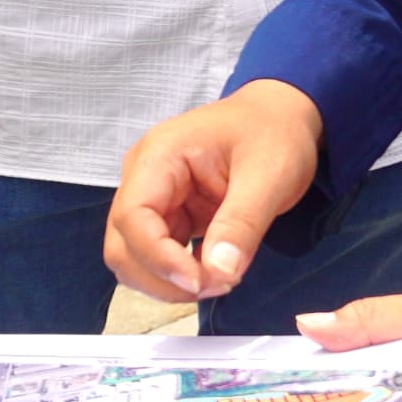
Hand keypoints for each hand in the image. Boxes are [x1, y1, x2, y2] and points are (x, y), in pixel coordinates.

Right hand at [104, 82, 322, 304]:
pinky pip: (158, 255)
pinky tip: (215, 274)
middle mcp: (144, 178)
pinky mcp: (168, 216)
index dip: (159, 259)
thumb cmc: (273, 134)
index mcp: (159, 157)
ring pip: (135, 257)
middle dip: (162, 278)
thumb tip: (220, 274)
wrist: (279, 116)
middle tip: (218, 285)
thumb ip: (242, 224)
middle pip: (122, 245)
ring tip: (221, 280)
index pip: (132, 218)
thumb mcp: (269, 176)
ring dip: (170, 282)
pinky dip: (180, 275)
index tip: (203, 282)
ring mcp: (153, 198)